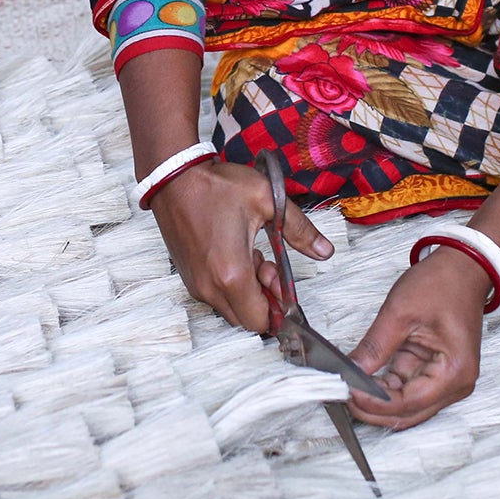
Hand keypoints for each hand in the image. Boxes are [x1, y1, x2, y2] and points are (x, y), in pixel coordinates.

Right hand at [149, 159, 332, 332]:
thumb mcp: (267, 200)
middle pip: (245, 319)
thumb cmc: (216, 186)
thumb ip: (300, 230)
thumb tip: (325, 251)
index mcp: (232, 273)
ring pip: (230, 308)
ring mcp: (195, 283)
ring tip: (249, 254)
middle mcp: (209, 287)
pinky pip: (215, 296)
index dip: (278, 309)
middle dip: (263, 299)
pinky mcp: (187, 277)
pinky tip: (232, 254)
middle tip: (267, 264)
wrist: (174, 177)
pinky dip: (229, 285)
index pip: (259, 321)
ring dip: (246, 291)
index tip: (282, 281)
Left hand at [345, 247, 487, 428]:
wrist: (462, 268)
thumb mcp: (399, 313)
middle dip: (372, 408)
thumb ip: (374, 347)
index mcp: (453, 372)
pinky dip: (385, 388)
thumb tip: (350, 371)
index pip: (406, 404)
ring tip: (348, 386)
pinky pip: (407, 389)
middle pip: (407, 413)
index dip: (372, 402)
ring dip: (377, 400)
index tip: (346, 392)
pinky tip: (362, 380)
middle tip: (341, 394)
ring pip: (405, 406)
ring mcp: (446, 380)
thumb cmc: (443, 284)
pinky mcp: (435, 372)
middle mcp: (455, 383)